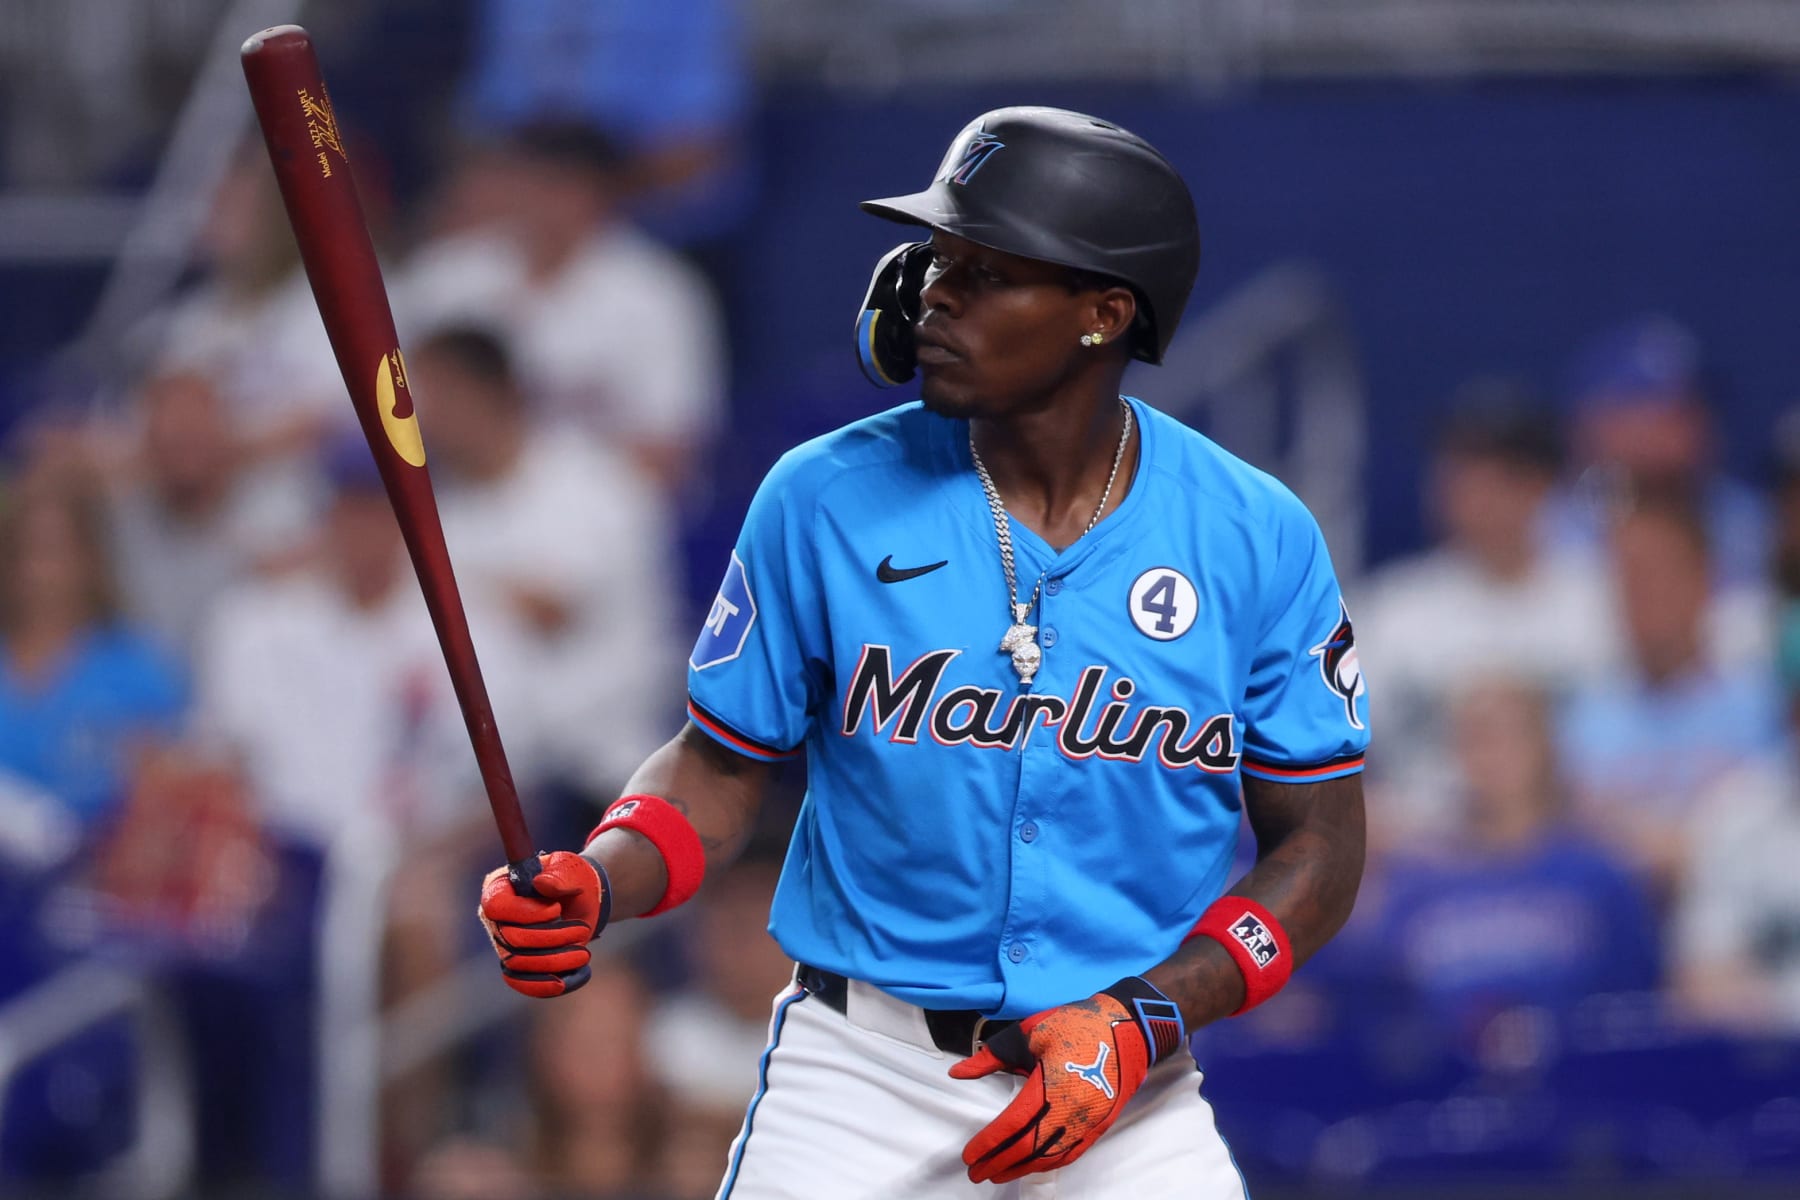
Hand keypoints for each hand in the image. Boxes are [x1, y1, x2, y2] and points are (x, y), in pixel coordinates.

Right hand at [477, 851, 608, 997]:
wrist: (583, 900)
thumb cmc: (572, 879)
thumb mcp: (570, 869)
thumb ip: (559, 875)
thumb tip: (542, 883)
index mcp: (500, 888)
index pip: (496, 906)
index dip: (526, 912)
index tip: (557, 909)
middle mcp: (496, 919)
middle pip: (511, 939)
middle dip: (550, 938)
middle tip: (582, 930)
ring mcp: (505, 945)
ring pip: (520, 964)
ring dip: (555, 961)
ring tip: (584, 953)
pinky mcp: (519, 966)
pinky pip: (523, 984)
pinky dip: (547, 986)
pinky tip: (575, 977)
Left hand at [949, 977, 1183, 1182]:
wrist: (1129, 1028)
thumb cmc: (1077, 1025)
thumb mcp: (1030, 1032)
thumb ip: (991, 1056)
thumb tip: (958, 1073)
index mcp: (1050, 1088)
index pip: (1012, 1125)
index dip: (989, 1143)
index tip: (969, 1155)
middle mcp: (1070, 1111)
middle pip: (1028, 1148)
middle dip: (999, 1162)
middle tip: (976, 1172)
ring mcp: (1088, 1122)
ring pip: (1050, 1156)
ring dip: (1021, 1168)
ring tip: (998, 1174)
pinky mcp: (1100, 1124)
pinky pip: (1071, 1153)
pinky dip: (1048, 1164)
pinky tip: (1033, 1166)